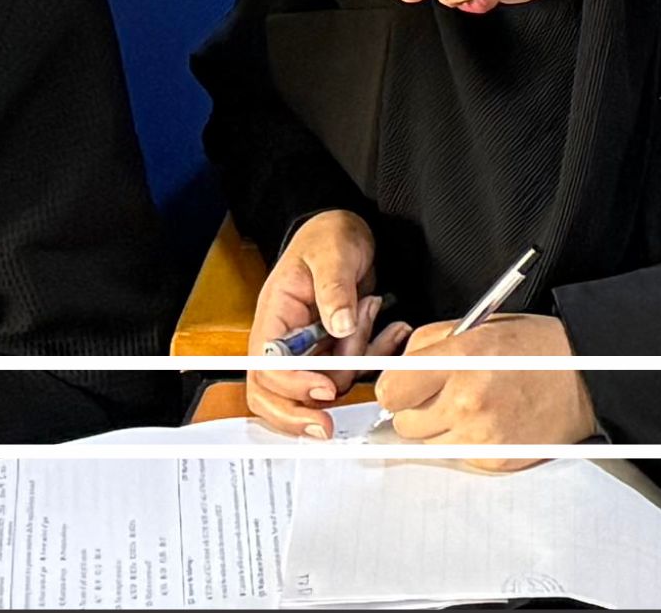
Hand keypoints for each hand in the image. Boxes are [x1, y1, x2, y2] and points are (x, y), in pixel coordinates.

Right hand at [241, 212, 379, 436]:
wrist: (348, 232)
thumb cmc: (328, 237)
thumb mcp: (331, 253)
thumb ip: (334, 288)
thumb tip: (338, 325)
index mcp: (273, 318)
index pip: (267, 367)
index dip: (293, 385)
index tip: (324, 389)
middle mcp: (286, 340)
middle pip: (274, 395)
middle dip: (298, 414)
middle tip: (326, 427)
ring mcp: (310, 349)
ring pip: (323, 385)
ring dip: (356, 359)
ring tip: (372, 310)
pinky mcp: (333, 351)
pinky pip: (352, 370)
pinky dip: (375, 357)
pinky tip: (394, 330)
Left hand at [377, 311, 591, 463]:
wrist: (586, 378)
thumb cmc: (536, 348)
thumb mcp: (480, 326)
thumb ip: (430, 344)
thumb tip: (398, 370)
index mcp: (461, 358)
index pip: (391, 390)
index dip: (396, 388)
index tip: (405, 386)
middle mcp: (467, 399)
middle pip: (404, 424)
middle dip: (418, 410)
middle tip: (444, 394)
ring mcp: (481, 435)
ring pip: (429, 444)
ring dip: (441, 429)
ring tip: (474, 406)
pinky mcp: (494, 460)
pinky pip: (458, 457)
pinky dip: (467, 444)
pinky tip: (493, 421)